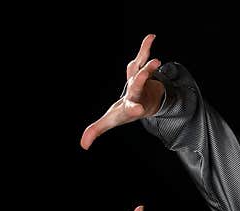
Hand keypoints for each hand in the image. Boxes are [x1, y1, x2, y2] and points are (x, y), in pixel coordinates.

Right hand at [80, 34, 165, 149]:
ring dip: (147, 64)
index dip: (134, 109)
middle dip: (142, 78)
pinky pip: (142, 57)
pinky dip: (145, 47)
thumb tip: (83, 145)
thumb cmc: (124, 113)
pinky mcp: (141, 70)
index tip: (140, 109)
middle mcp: (137, 93)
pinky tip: (151, 37)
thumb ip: (97, 130)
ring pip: (143, 70)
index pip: (130, 108)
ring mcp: (141, 81)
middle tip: (147, 72)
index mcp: (129, 106)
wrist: (144, 104)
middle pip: (138, 85)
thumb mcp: (111, 121)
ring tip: (156, 59)